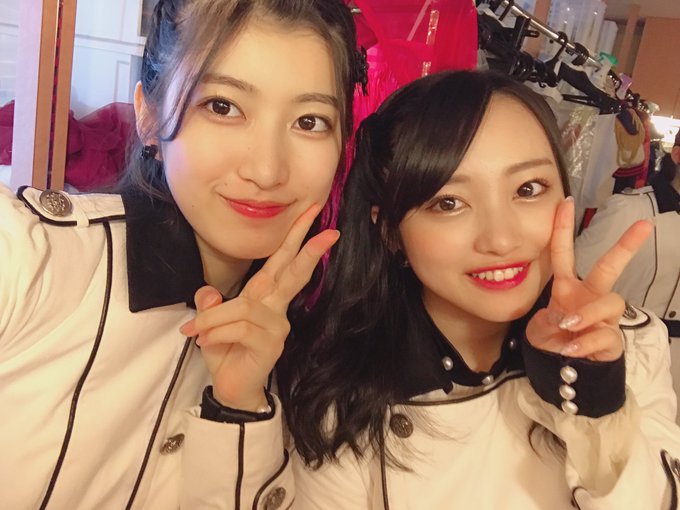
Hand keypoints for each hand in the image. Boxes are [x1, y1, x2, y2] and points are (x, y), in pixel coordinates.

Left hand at [180, 204, 339, 410]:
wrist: (231, 390)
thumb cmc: (226, 354)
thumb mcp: (211, 325)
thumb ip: (211, 305)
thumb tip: (206, 292)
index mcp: (264, 297)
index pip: (282, 262)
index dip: (296, 237)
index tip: (313, 212)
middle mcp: (275, 308)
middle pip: (292, 273)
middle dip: (307, 249)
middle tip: (329, 231)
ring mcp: (276, 326)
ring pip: (244, 306)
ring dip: (214, 318)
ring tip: (195, 332)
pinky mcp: (270, 344)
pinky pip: (239, 327)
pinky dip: (216, 332)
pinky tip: (205, 343)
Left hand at [526, 197, 651, 361]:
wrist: (560, 368)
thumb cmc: (552, 339)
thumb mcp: (538, 325)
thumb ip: (546, 318)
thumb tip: (564, 317)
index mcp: (568, 288)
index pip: (564, 254)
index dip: (563, 229)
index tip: (566, 202)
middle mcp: (589, 297)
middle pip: (608, 268)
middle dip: (625, 246)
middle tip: (643, 226)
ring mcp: (603, 317)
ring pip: (611, 302)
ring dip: (587, 313)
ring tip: (568, 326)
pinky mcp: (611, 339)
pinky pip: (605, 334)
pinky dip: (585, 342)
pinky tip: (571, 349)